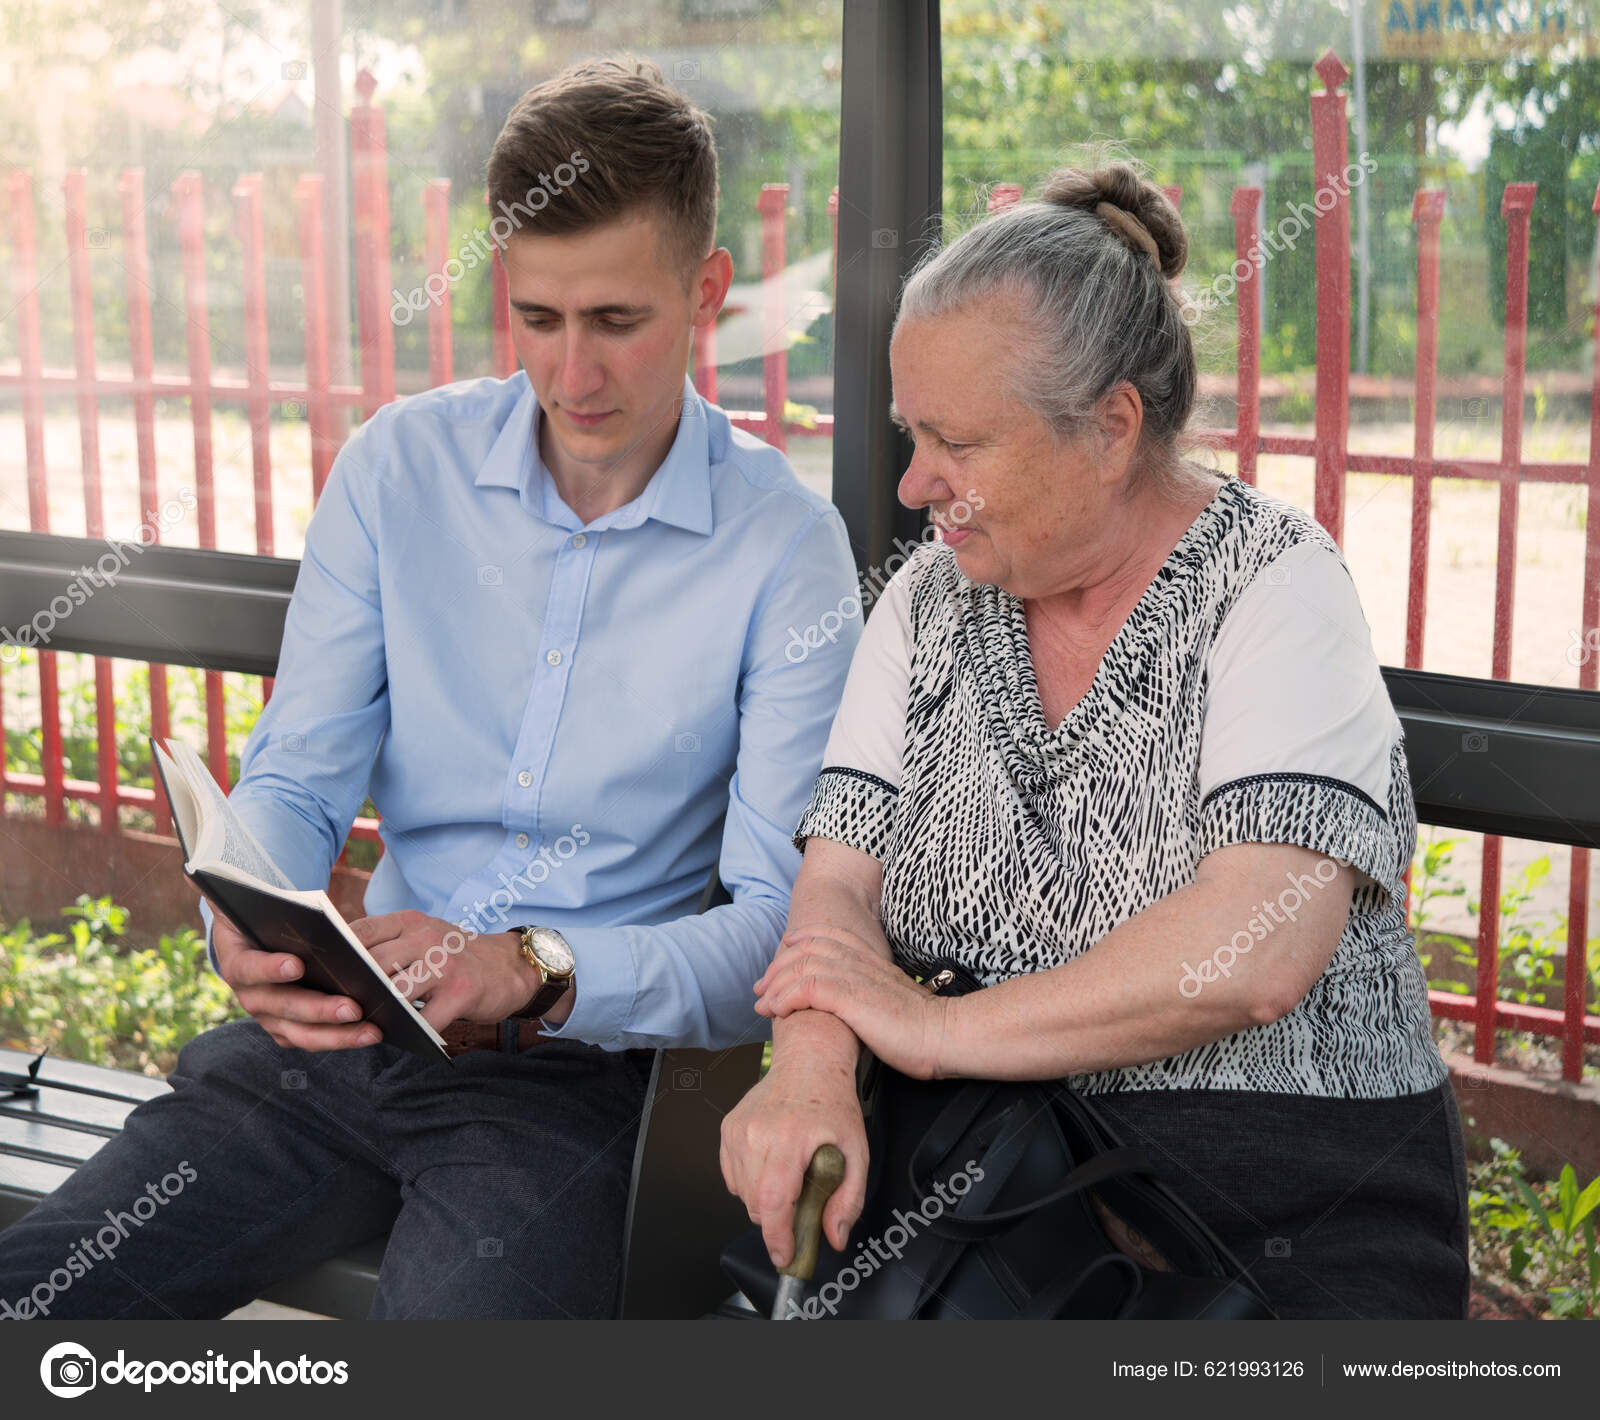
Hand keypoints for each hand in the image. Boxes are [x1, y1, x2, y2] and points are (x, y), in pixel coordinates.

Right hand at [208, 904, 379, 1051]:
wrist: (258, 946)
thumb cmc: (262, 922)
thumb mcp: (247, 905)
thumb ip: (228, 890)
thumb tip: (192, 872)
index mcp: (236, 963)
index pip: (250, 968)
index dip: (270, 968)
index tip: (296, 964)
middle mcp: (250, 997)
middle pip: (283, 1008)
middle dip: (319, 1009)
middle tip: (352, 1007)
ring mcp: (269, 1018)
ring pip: (302, 1034)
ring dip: (338, 1036)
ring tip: (372, 1030)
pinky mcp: (288, 1031)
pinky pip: (314, 1040)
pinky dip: (342, 1040)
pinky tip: (370, 1033)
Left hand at [350, 910, 541, 1035]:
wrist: (511, 968)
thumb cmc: (456, 957)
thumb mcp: (423, 936)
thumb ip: (388, 945)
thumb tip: (338, 968)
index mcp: (411, 922)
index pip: (362, 930)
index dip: (336, 952)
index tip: (319, 971)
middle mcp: (427, 937)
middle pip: (374, 963)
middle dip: (353, 988)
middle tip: (337, 1008)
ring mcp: (445, 964)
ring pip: (397, 991)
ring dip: (379, 1012)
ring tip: (367, 1024)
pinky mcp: (462, 993)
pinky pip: (426, 1020)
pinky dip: (411, 1033)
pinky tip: (403, 1037)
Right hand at [719, 1050, 867, 1267]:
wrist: (809, 1061)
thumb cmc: (832, 1100)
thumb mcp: (857, 1150)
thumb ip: (849, 1199)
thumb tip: (833, 1236)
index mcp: (790, 1138)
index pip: (773, 1202)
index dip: (777, 1238)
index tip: (785, 1257)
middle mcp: (757, 1133)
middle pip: (756, 1205)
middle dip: (778, 1220)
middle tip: (802, 1206)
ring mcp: (738, 1130)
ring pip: (742, 1194)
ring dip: (765, 1202)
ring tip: (790, 1179)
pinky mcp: (728, 1129)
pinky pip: (732, 1177)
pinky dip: (750, 1184)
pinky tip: (773, 1167)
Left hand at [753, 931, 951, 1080]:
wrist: (946, 1037)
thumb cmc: (924, 1031)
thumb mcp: (894, 1003)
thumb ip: (874, 997)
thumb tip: (859, 1010)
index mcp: (874, 962)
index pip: (831, 936)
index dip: (803, 940)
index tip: (784, 952)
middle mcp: (862, 963)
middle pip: (809, 948)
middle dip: (779, 966)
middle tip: (762, 988)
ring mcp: (857, 978)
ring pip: (803, 966)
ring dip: (777, 984)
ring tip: (763, 1005)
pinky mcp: (853, 998)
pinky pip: (808, 987)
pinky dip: (786, 997)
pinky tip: (778, 1011)